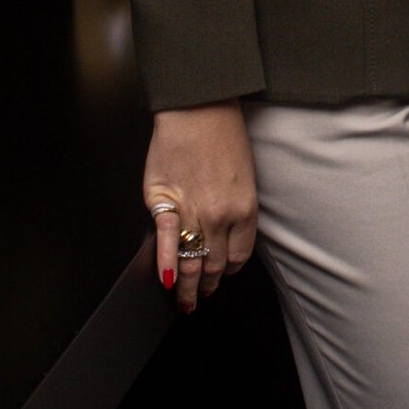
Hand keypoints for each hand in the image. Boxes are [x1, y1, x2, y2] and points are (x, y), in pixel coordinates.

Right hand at [143, 102, 257, 312]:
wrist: (197, 108)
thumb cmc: (222, 135)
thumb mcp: (245, 177)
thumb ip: (237, 211)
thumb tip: (225, 236)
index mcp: (245, 210)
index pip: (238, 256)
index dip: (229, 270)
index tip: (222, 274)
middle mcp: (220, 216)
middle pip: (214, 265)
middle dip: (208, 286)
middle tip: (202, 297)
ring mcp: (191, 211)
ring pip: (190, 260)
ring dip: (188, 286)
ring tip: (184, 300)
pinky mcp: (163, 201)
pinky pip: (165, 241)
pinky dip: (166, 264)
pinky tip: (166, 280)